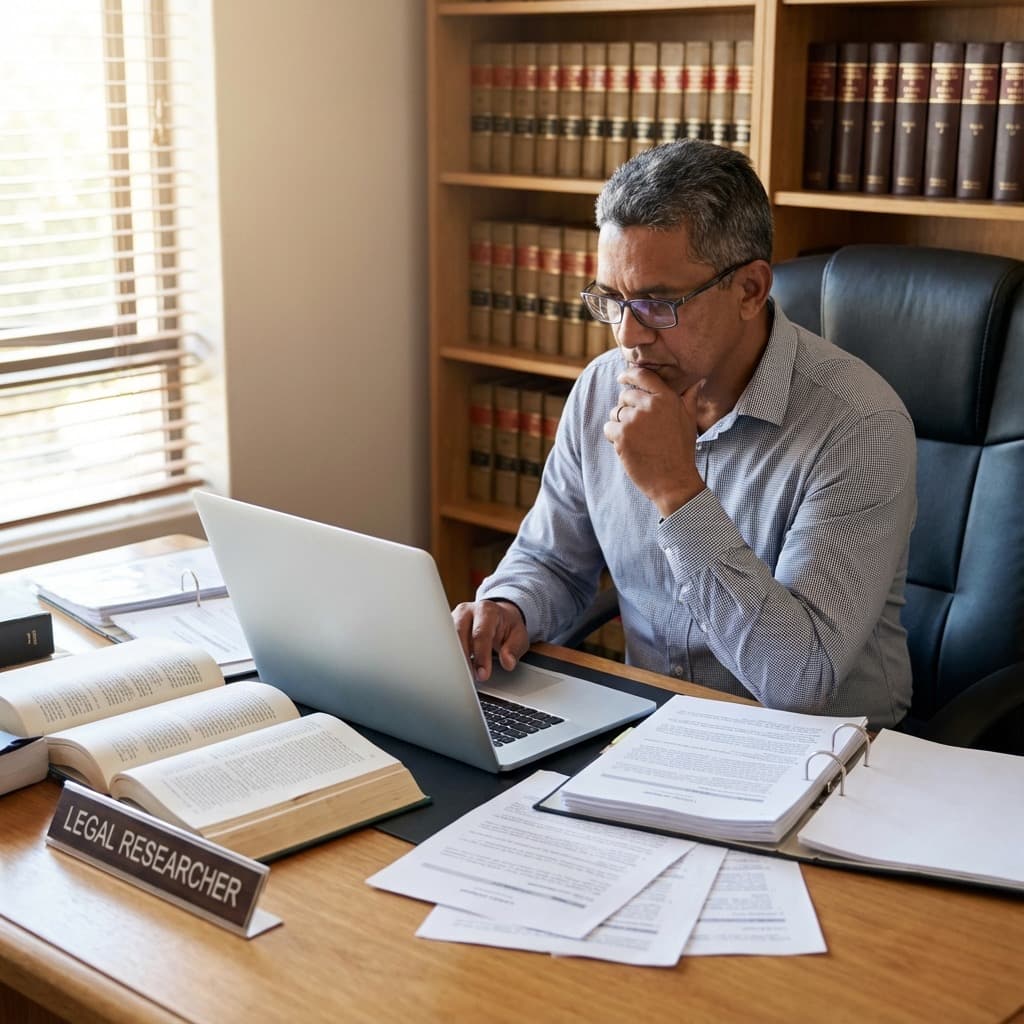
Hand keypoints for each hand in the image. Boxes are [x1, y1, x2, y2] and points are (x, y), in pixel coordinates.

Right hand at [451, 599, 528, 681]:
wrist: (500, 615)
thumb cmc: (508, 626)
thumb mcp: (519, 636)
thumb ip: (513, 649)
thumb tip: (507, 662)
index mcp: (487, 611)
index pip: (480, 633)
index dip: (481, 656)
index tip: (483, 674)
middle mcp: (467, 611)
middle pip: (459, 635)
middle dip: (464, 659)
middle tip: (471, 677)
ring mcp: (455, 617)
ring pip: (448, 639)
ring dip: (455, 659)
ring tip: (464, 674)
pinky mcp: (447, 626)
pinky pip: (444, 642)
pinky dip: (450, 656)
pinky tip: (457, 667)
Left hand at [603, 367, 705, 517]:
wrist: (673, 480)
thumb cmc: (682, 451)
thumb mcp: (690, 420)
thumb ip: (689, 398)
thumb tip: (696, 381)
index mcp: (667, 398)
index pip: (642, 376)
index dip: (628, 375)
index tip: (622, 378)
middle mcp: (650, 405)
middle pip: (625, 396)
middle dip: (626, 408)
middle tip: (638, 427)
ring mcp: (634, 420)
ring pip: (615, 413)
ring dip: (620, 424)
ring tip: (636, 439)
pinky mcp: (622, 436)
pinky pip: (609, 428)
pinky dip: (613, 437)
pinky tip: (628, 447)